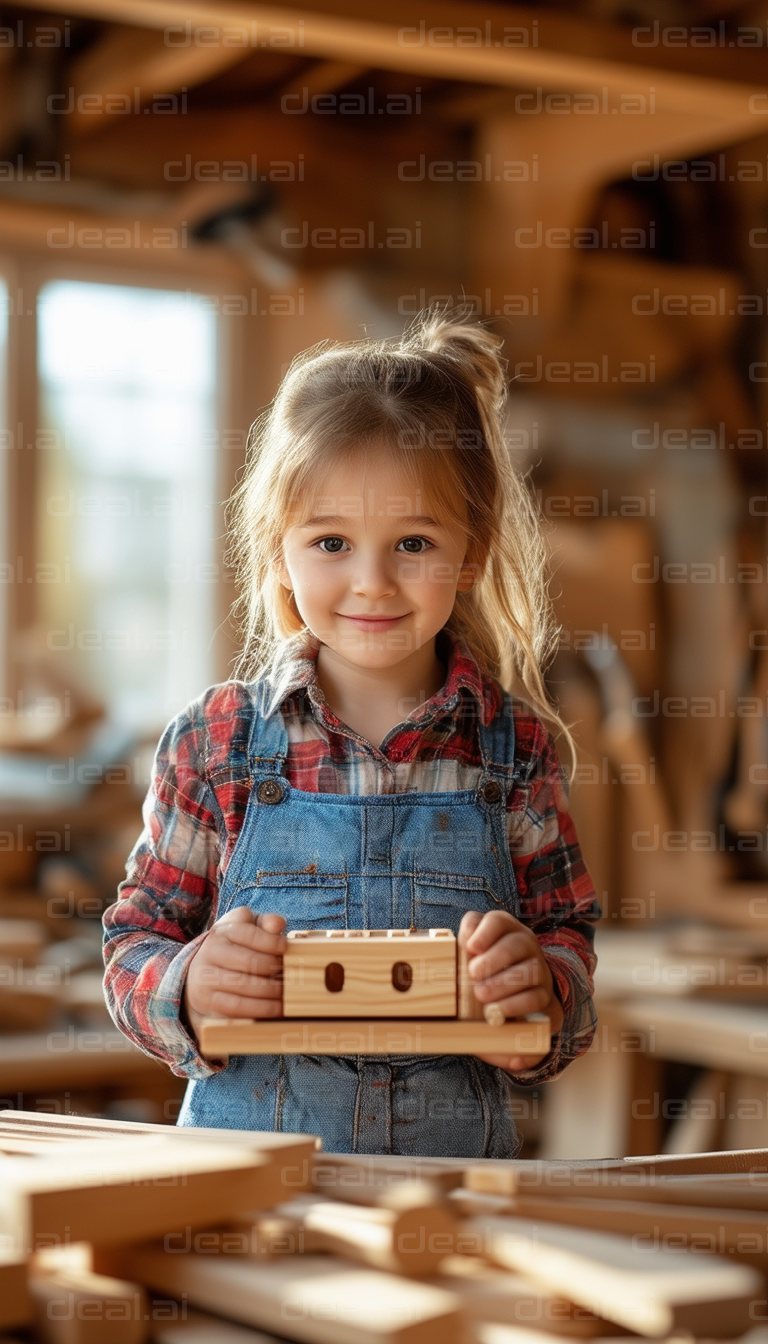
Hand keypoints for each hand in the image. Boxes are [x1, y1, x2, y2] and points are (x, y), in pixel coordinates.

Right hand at [183, 908, 285, 1040]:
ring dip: (273, 991)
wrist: (203, 975)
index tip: (286, 948)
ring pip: (247, 985)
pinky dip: (263, 1008)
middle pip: (251, 961)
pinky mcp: (208, 1000)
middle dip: (276, 969)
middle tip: (293, 974)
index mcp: (222, 931)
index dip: (271, 941)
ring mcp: (205, 977)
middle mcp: (209, 951)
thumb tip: (278, 924)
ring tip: (289, 992)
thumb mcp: (247, 930)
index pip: (249, 934)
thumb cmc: (236, 949)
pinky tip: (278, 1008)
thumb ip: (264, 923)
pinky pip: (239, 1007)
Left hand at [458, 909, 563, 1071]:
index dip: (484, 932)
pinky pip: (534, 998)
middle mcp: (526, 944)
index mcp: (506, 929)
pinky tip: (495, 1011)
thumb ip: (468, 939)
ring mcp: (539, 969)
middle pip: (516, 944)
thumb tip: (467, 939)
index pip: (498, 921)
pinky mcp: (544, 995)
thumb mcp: (474, 951)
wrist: (515, 995)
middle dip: (492, 960)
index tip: (471, 947)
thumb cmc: (487, 968)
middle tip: (473, 974)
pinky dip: (512, 1005)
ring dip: (500, 984)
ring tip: (481, 994)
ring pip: (528, 971)